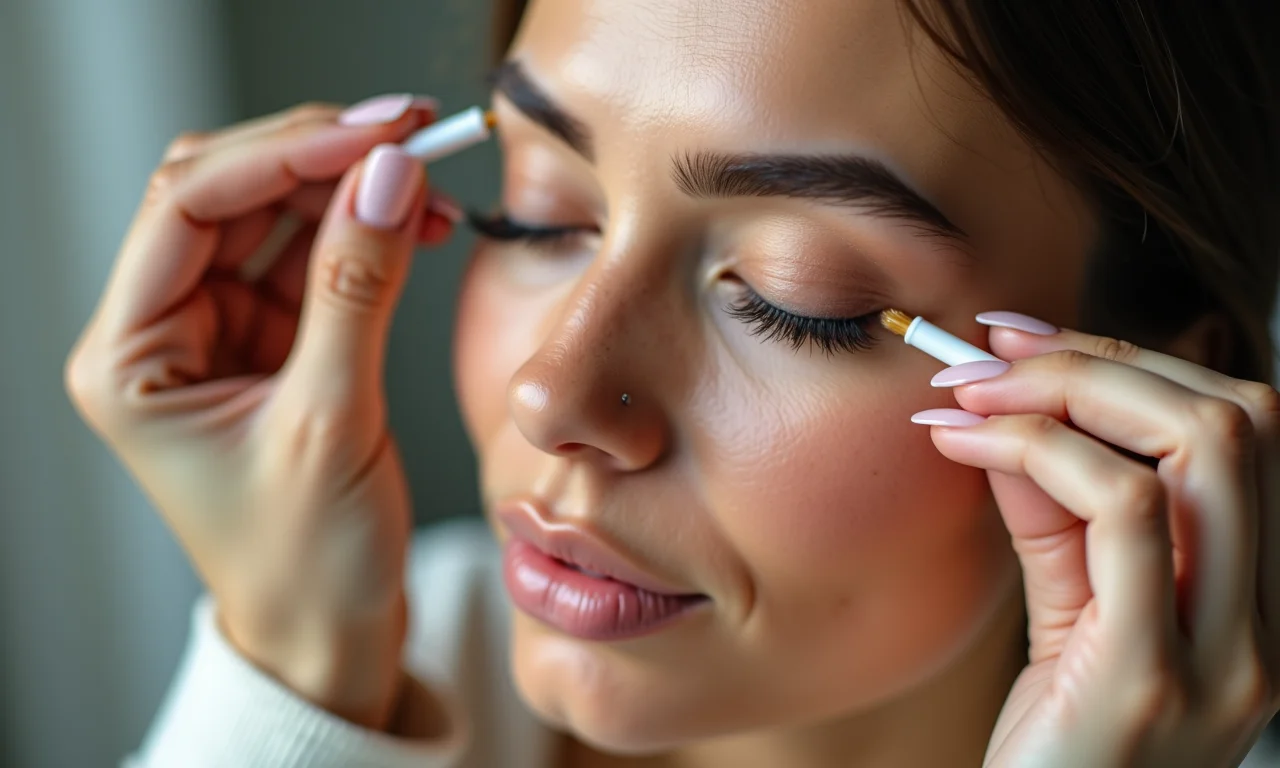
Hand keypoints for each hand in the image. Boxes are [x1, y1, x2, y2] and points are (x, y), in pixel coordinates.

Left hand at [64, 95, 454, 729]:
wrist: (329, 634)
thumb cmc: (307, 562)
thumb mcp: (333, 422)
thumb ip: (357, 291)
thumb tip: (387, 179)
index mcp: (131, 359)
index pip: (190, 207)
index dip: (283, 154)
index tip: (375, 136)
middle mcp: (162, 335)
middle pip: (226, 194)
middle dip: (317, 159)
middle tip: (408, 136)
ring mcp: (218, 335)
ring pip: (271, 217)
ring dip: (349, 191)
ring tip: (425, 185)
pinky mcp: (271, 344)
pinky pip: (312, 259)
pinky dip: (363, 233)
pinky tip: (412, 224)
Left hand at [915, 312, 1279, 767]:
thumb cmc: (1053, 745)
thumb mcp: (1068, 609)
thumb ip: (1057, 511)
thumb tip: (1018, 406)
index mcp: (1260, 600)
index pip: (1243, 432)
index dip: (1130, 361)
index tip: (1024, 340)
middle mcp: (1270, 625)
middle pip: (1242, 420)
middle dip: (1102, 359)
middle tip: (987, 354)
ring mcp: (1229, 658)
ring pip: (1206, 448)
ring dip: (1070, 389)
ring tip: (968, 392)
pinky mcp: (1156, 679)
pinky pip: (1129, 513)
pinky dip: (1041, 450)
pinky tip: (962, 443)